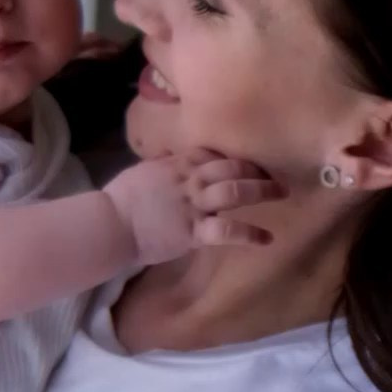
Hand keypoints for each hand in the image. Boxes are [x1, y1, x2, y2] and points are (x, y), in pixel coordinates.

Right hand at [105, 151, 284, 264]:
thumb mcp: (142, 172)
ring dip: (263, 190)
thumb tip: (170, 166)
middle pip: (232, 166)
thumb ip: (162, 168)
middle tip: (275, 174)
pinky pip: (227, 230)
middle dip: (257, 169)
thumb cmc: (119, 201)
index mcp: (176, 164)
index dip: (234, 156)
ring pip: (236, 191)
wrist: (110, 224)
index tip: (247, 162)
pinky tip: (267, 239)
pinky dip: (250, 234)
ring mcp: (194, 204)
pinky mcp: (194, 231)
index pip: (212, 153)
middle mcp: (190, 179)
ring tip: (282, 193)